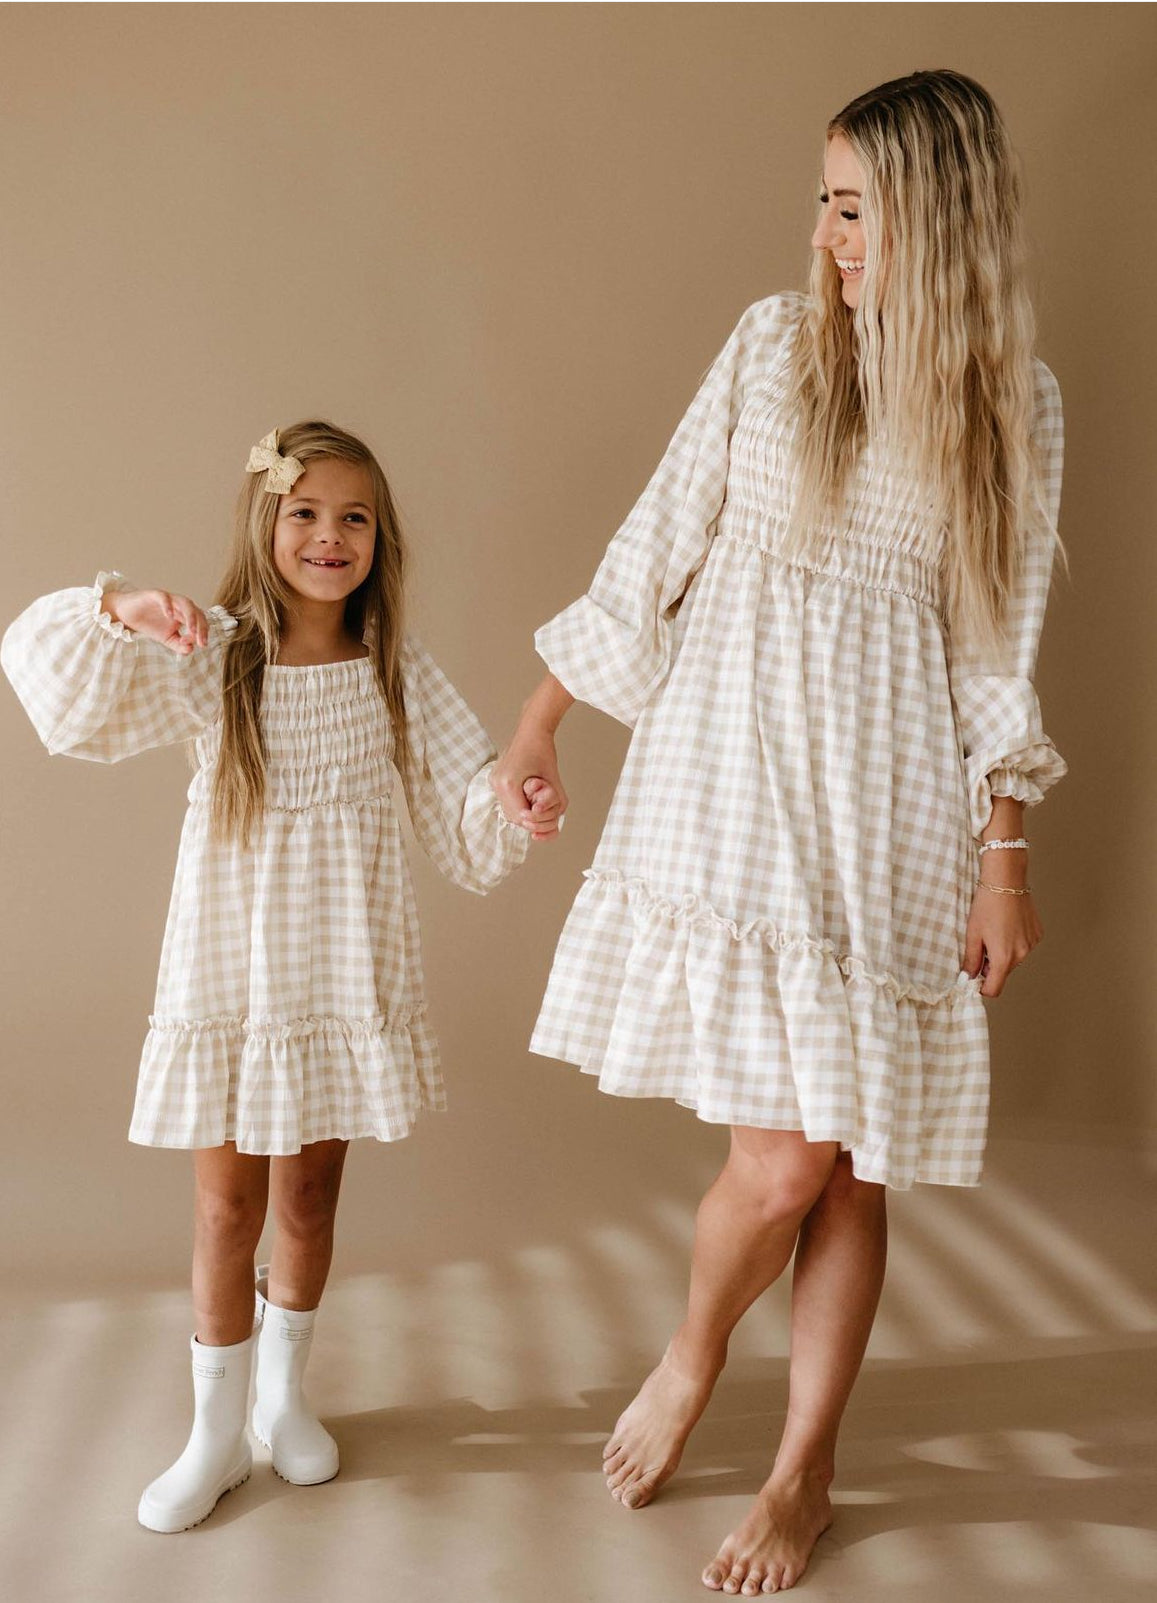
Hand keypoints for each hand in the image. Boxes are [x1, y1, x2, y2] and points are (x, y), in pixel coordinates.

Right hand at [101, 588, 208, 654]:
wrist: (127, 614)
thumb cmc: (149, 624)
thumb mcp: (166, 639)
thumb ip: (179, 645)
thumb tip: (190, 649)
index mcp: (184, 615)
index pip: (200, 621)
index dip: (203, 632)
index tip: (201, 645)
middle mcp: (179, 605)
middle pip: (197, 611)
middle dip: (201, 626)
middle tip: (200, 641)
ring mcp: (168, 599)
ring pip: (185, 602)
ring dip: (190, 616)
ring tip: (190, 629)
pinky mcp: (153, 595)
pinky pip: (164, 597)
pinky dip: (168, 605)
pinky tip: (169, 616)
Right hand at [492, 725, 568, 841]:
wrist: (531, 731)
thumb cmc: (543, 751)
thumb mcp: (554, 780)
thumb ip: (556, 802)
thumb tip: (557, 819)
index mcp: (509, 784)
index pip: (521, 816)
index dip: (535, 820)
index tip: (546, 815)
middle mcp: (497, 783)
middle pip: (512, 816)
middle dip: (529, 818)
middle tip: (543, 812)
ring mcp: (493, 781)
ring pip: (507, 810)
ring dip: (522, 812)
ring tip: (536, 804)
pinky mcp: (495, 779)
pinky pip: (505, 800)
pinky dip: (517, 804)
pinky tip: (528, 798)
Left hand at [962, 887, 1042, 997]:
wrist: (1006, 881)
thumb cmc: (987, 905)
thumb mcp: (973, 934)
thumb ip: (971, 960)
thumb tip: (968, 977)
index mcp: (1004, 957)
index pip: (994, 989)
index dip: (982, 987)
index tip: (974, 980)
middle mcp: (1022, 954)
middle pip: (1003, 972)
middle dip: (991, 965)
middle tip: (981, 944)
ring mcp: (1032, 944)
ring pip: (1014, 959)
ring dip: (1003, 953)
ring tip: (995, 931)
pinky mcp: (1037, 934)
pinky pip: (1024, 947)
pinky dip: (1014, 942)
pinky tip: (1007, 925)